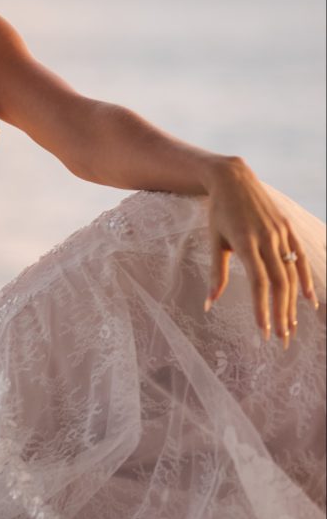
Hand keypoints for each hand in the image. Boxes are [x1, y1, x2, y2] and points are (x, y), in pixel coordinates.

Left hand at [203, 158, 318, 348]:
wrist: (233, 178)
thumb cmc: (218, 212)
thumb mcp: (214, 241)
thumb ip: (215, 274)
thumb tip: (209, 304)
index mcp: (245, 243)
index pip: (258, 283)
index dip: (262, 309)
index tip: (262, 332)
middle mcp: (267, 238)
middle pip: (280, 283)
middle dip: (282, 314)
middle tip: (281, 340)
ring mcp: (280, 233)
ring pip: (292, 274)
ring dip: (293, 303)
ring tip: (292, 327)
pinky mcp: (288, 227)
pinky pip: (300, 257)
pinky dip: (307, 280)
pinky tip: (309, 301)